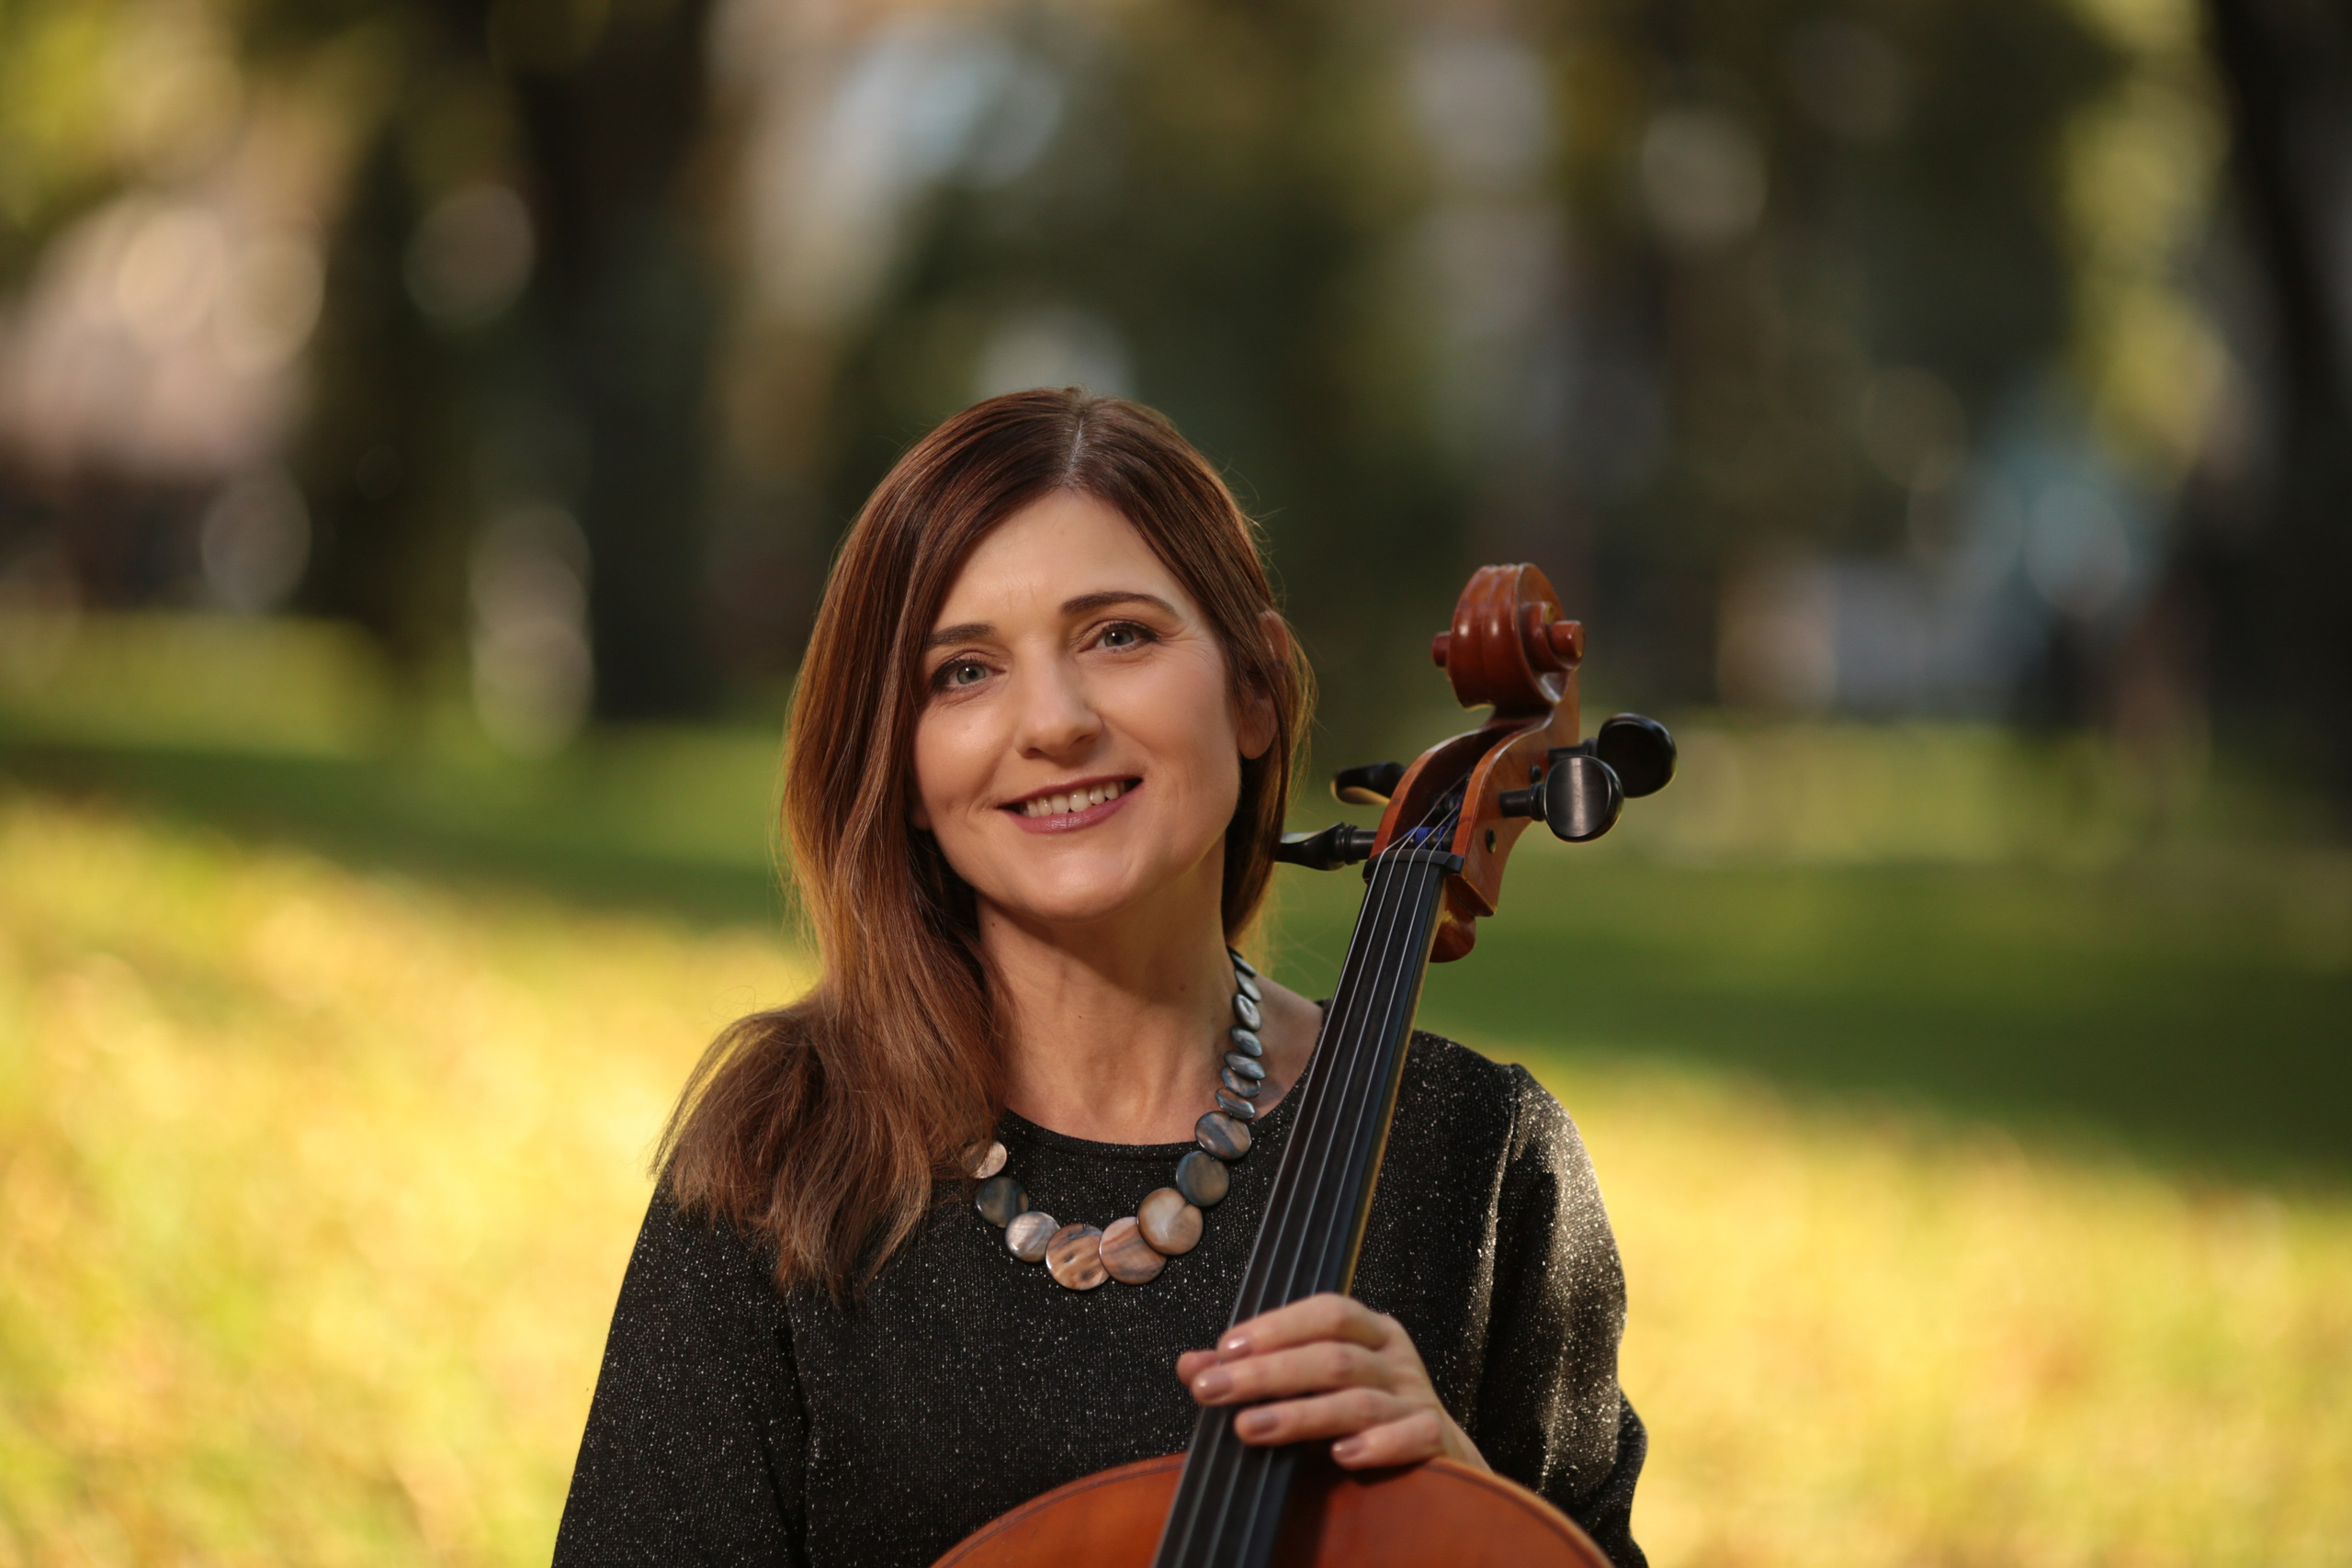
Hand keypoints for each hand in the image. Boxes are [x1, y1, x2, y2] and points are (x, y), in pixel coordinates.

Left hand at [1178, 1293, 1485, 1470]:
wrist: (1438, 1455)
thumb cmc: (1366, 1411)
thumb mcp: (1313, 1383)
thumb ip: (1255, 1372)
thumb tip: (1193, 1365)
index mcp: (1369, 1332)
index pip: (1326, 1312)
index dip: (1276, 1327)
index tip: (1226, 1348)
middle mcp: (1392, 1359)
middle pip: (1331, 1357)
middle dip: (1267, 1373)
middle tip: (1214, 1390)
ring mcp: (1415, 1398)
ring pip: (1358, 1400)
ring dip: (1300, 1414)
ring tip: (1249, 1428)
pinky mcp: (1434, 1440)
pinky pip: (1410, 1437)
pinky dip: (1376, 1446)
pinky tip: (1339, 1455)